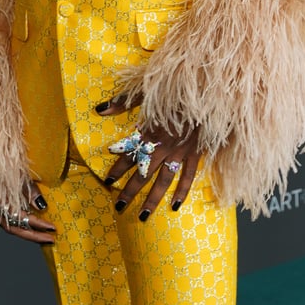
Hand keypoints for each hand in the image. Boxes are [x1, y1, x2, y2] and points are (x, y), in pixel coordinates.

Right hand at [0, 181, 55, 244]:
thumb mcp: (17, 170)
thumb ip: (29, 189)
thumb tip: (41, 206)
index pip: (19, 218)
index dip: (37, 224)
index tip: (52, 227)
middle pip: (13, 228)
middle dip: (33, 235)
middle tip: (51, 239)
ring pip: (9, 225)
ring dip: (27, 232)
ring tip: (43, 235)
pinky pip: (6, 219)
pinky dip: (19, 224)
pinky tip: (31, 223)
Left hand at [97, 98, 200, 219]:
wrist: (205, 91)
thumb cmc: (175, 87)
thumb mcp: (145, 90)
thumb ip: (122, 102)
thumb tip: (99, 109)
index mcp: (150, 132)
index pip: (129, 155)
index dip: (117, 169)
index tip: (107, 182)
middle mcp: (163, 146)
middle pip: (143, 173)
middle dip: (130, 191)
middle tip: (119, 207)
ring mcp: (180, 152)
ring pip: (164, 180)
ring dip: (152, 199)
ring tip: (143, 216)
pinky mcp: (196, 153)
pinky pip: (188, 176)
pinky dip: (182, 191)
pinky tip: (175, 206)